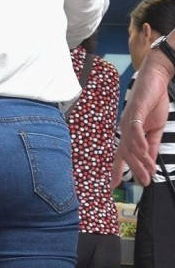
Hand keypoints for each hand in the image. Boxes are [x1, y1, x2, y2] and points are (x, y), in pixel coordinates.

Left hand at [115, 55, 171, 186]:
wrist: (156, 81)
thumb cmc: (153, 104)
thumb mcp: (156, 129)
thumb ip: (152, 145)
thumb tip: (150, 161)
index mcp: (128, 135)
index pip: (121, 156)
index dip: (116, 170)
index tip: (112, 187)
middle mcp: (124, 130)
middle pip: (127, 154)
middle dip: (135, 170)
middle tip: (144, 183)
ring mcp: (128, 121)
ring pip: (131, 145)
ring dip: (141, 159)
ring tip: (149, 171)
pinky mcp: (135, 111)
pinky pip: (135, 129)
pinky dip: (139, 140)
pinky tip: (144, 150)